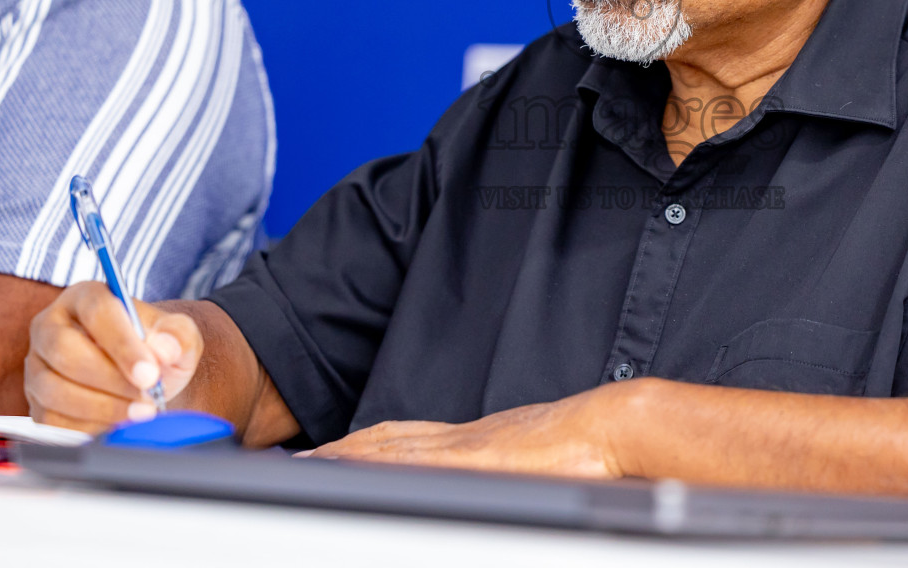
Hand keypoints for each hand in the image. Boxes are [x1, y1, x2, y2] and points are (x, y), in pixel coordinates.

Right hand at [25, 281, 202, 432]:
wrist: (143, 379)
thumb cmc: (155, 350)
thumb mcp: (177, 335)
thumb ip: (178, 335)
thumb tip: (166, 348)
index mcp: (85, 297)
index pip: (97, 312)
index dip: (122, 345)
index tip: (149, 373)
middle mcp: (51, 327)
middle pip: (65, 350)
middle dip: (109, 379)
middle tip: (147, 398)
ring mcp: (38, 367)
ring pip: (53, 389)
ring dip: (101, 407)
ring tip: (140, 414)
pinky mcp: (36, 403)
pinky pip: (51, 421)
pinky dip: (88, 428)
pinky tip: (119, 428)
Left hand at [306, 385, 632, 478]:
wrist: (616, 429)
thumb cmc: (593, 451)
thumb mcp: (538, 464)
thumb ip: (510, 471)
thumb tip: (500, 479)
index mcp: (477, 441)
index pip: (403, 439)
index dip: (360, 446)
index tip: (324, 457)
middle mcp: (463, 439)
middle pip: (384, 441)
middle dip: (336, 452)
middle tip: (291, 464)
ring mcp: (465, 448)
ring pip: (387, 448)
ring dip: (341, 457)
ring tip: (302, 468)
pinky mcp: (473, 462)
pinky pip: (408, 463)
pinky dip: (372, 465)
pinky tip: (345, 474)